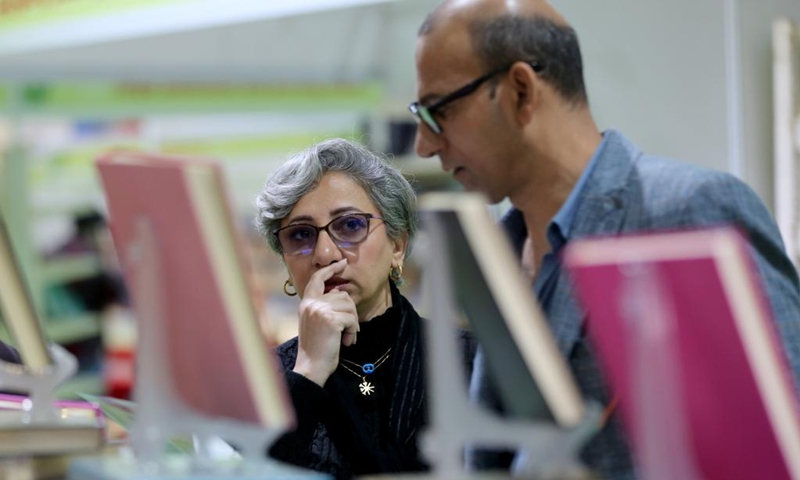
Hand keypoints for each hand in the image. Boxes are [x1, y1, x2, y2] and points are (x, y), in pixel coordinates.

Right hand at [292, 259, 358, 386]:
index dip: (331, 270)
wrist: (312, 367)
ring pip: (350, 306)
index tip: (342, 263)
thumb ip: (324, 306)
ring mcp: (320, 310)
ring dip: (353, 324)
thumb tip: (339, 291)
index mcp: (306, 303)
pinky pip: (352, 319)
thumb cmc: (317, 347)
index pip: (318, 279)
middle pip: (343, 295)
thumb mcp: (316, 322)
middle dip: (350, 313)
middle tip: (346, 331)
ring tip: (344, 338)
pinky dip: (354, 332)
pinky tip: (346, 342)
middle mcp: (311, 304)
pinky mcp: (331, 319)